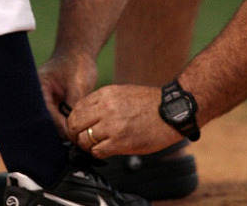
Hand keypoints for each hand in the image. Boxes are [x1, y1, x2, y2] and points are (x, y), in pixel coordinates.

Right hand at [38, 53, 97, 138]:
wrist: (79, 52)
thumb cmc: (77, 64)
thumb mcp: (78, 86)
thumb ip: (73, 107)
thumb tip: (72, 131)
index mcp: (38, 88)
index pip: (45, 114)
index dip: (59, 127)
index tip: (73, 136)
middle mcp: (37, 96)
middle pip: (45, 121)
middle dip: (60, 130)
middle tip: (76, 139)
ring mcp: (45, 101)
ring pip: (51, 122)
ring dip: (63, 128)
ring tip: (78, 135)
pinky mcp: (53, 104)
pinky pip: (57, 118)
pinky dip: (66, 122)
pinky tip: (77, 128)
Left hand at [66, 84, 183, 157]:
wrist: (172, 112)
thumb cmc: (150, 104)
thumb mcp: (122, 93)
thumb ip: (103, 102)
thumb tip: (86, 116)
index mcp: (105, 94)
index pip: (76, 109)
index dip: (75, 121)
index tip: (79, 127)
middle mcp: (106, 108)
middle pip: (75, 124)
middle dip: (75, 134)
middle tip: (81, 139)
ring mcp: (112, 125)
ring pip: (84, 139)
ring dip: (86, 145)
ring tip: (94, 146)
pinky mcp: (120, 142)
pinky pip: (97, 151)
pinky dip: (97, 153)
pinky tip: (106, 150)